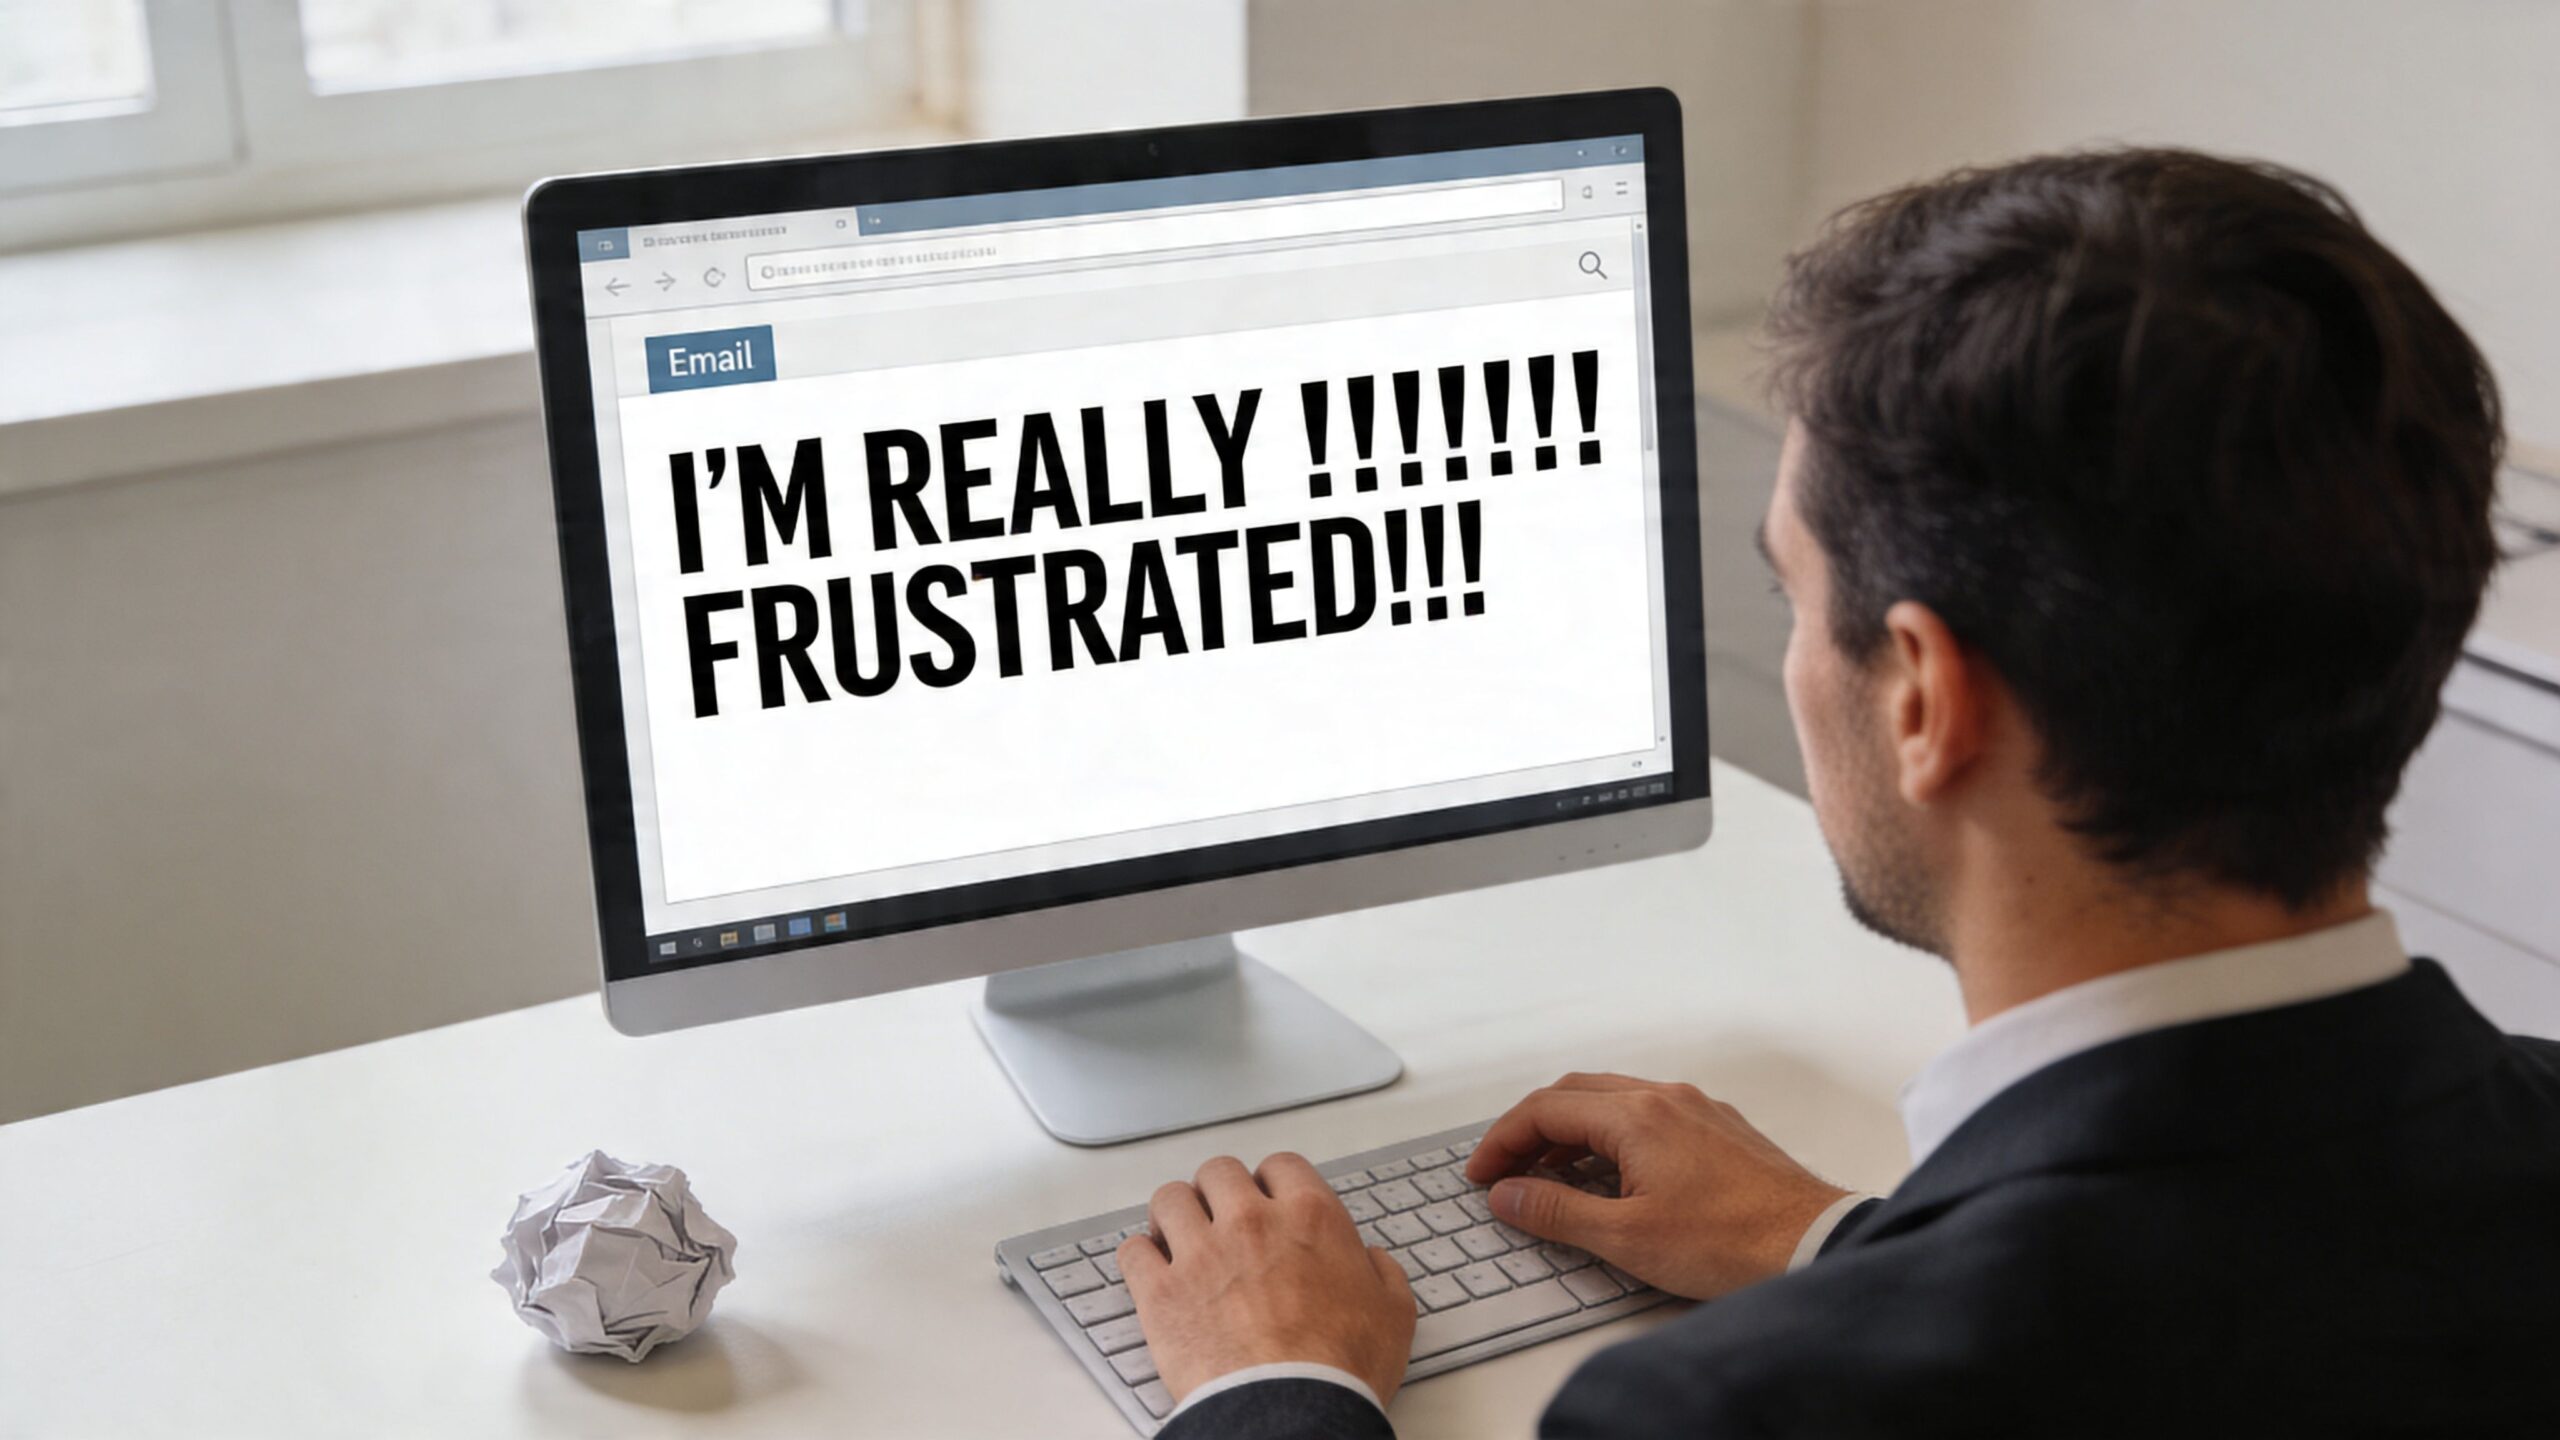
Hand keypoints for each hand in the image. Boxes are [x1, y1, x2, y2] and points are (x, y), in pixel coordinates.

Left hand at [1120, 1153, 1416, 1407]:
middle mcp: (1251, 1223)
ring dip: (1173, 1214)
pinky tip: (1149, 1268)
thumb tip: (1374, 1262)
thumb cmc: (1340, 1368)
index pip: (1280, 1167)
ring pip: (1170, 1199)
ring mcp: (1201, 1254)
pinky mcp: (1162, 1292)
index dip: (1272, 1182)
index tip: (1268, 1199)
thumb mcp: (1392, 1315)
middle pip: (1219, 1172)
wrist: (1292, 1410)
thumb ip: (1383, 1275)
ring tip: (1177, 1234)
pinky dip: (1139, 1256)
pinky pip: (1133, 1251)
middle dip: (1218, 1191)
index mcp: (1309, 1218)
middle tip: (1220, 1216)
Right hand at [1464, 1073, 1850, 1299]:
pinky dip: (1612, 1134)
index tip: (1483, 1175)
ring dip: (1572, 1130)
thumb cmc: (1731, 1243)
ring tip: (1550, 1176)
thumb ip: (1556, 1212)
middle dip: (1531, 1128)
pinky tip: (1612, 1174)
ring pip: (1614, 1100)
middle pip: (1575, 1093)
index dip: (1502, 1141)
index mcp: (1637, 1116)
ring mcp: (1697, 1109)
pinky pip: (1649, 1114)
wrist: (1814, 1244)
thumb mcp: (1626, 1238)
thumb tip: (1507, 1195)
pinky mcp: (1720, 1129)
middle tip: (1506, 1169)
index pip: (1545, 1109)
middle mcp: (1666, 1098)